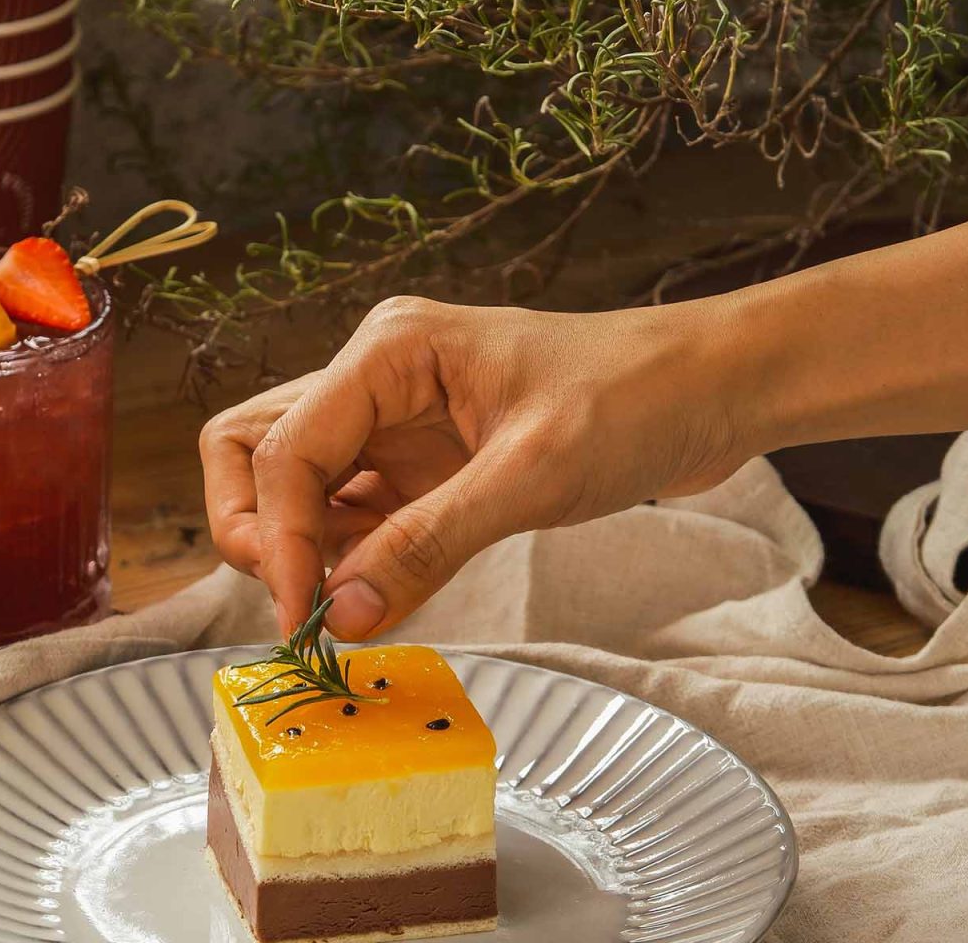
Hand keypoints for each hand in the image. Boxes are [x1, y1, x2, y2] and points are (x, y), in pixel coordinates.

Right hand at [199, 295, 748, 639]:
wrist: (711, 391)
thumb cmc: (635, 399)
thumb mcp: (532, 474)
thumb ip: (429, 543)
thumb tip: (340, 616)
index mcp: (389, 351)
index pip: (287, 447)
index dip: (277, 536)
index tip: (305, 618)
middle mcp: (376, 379)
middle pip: (257, 448)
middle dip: (256, 527)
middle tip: (297, 603)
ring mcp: (394, 423)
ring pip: (295, 485)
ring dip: (298, 549)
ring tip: (340, 610)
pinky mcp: (422, 467)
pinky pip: (353, 516)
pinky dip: (348, 562)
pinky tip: (377, 598)